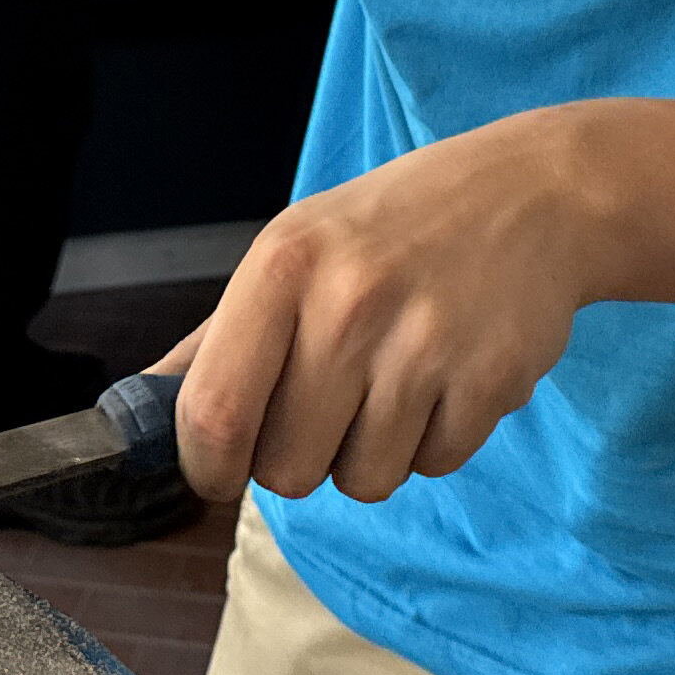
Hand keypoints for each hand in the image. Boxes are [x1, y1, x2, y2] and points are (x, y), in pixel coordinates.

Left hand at [166, 107, 612, 505]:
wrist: (534, 194)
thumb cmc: (394, 229)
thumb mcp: (295, 249)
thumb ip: (217, 339)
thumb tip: (140, 416)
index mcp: (283, 267)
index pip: (212, 416)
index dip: (208, 467)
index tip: (221, 468)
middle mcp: (349, 305)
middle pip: (286, 469)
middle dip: (302, 455)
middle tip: (333, 399)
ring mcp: (425, 346)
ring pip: (363, 481)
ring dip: (372, 451)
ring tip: (395, 379)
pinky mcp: (491, 381)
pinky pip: (433, 467)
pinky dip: (435, 440)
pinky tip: (447, 375)